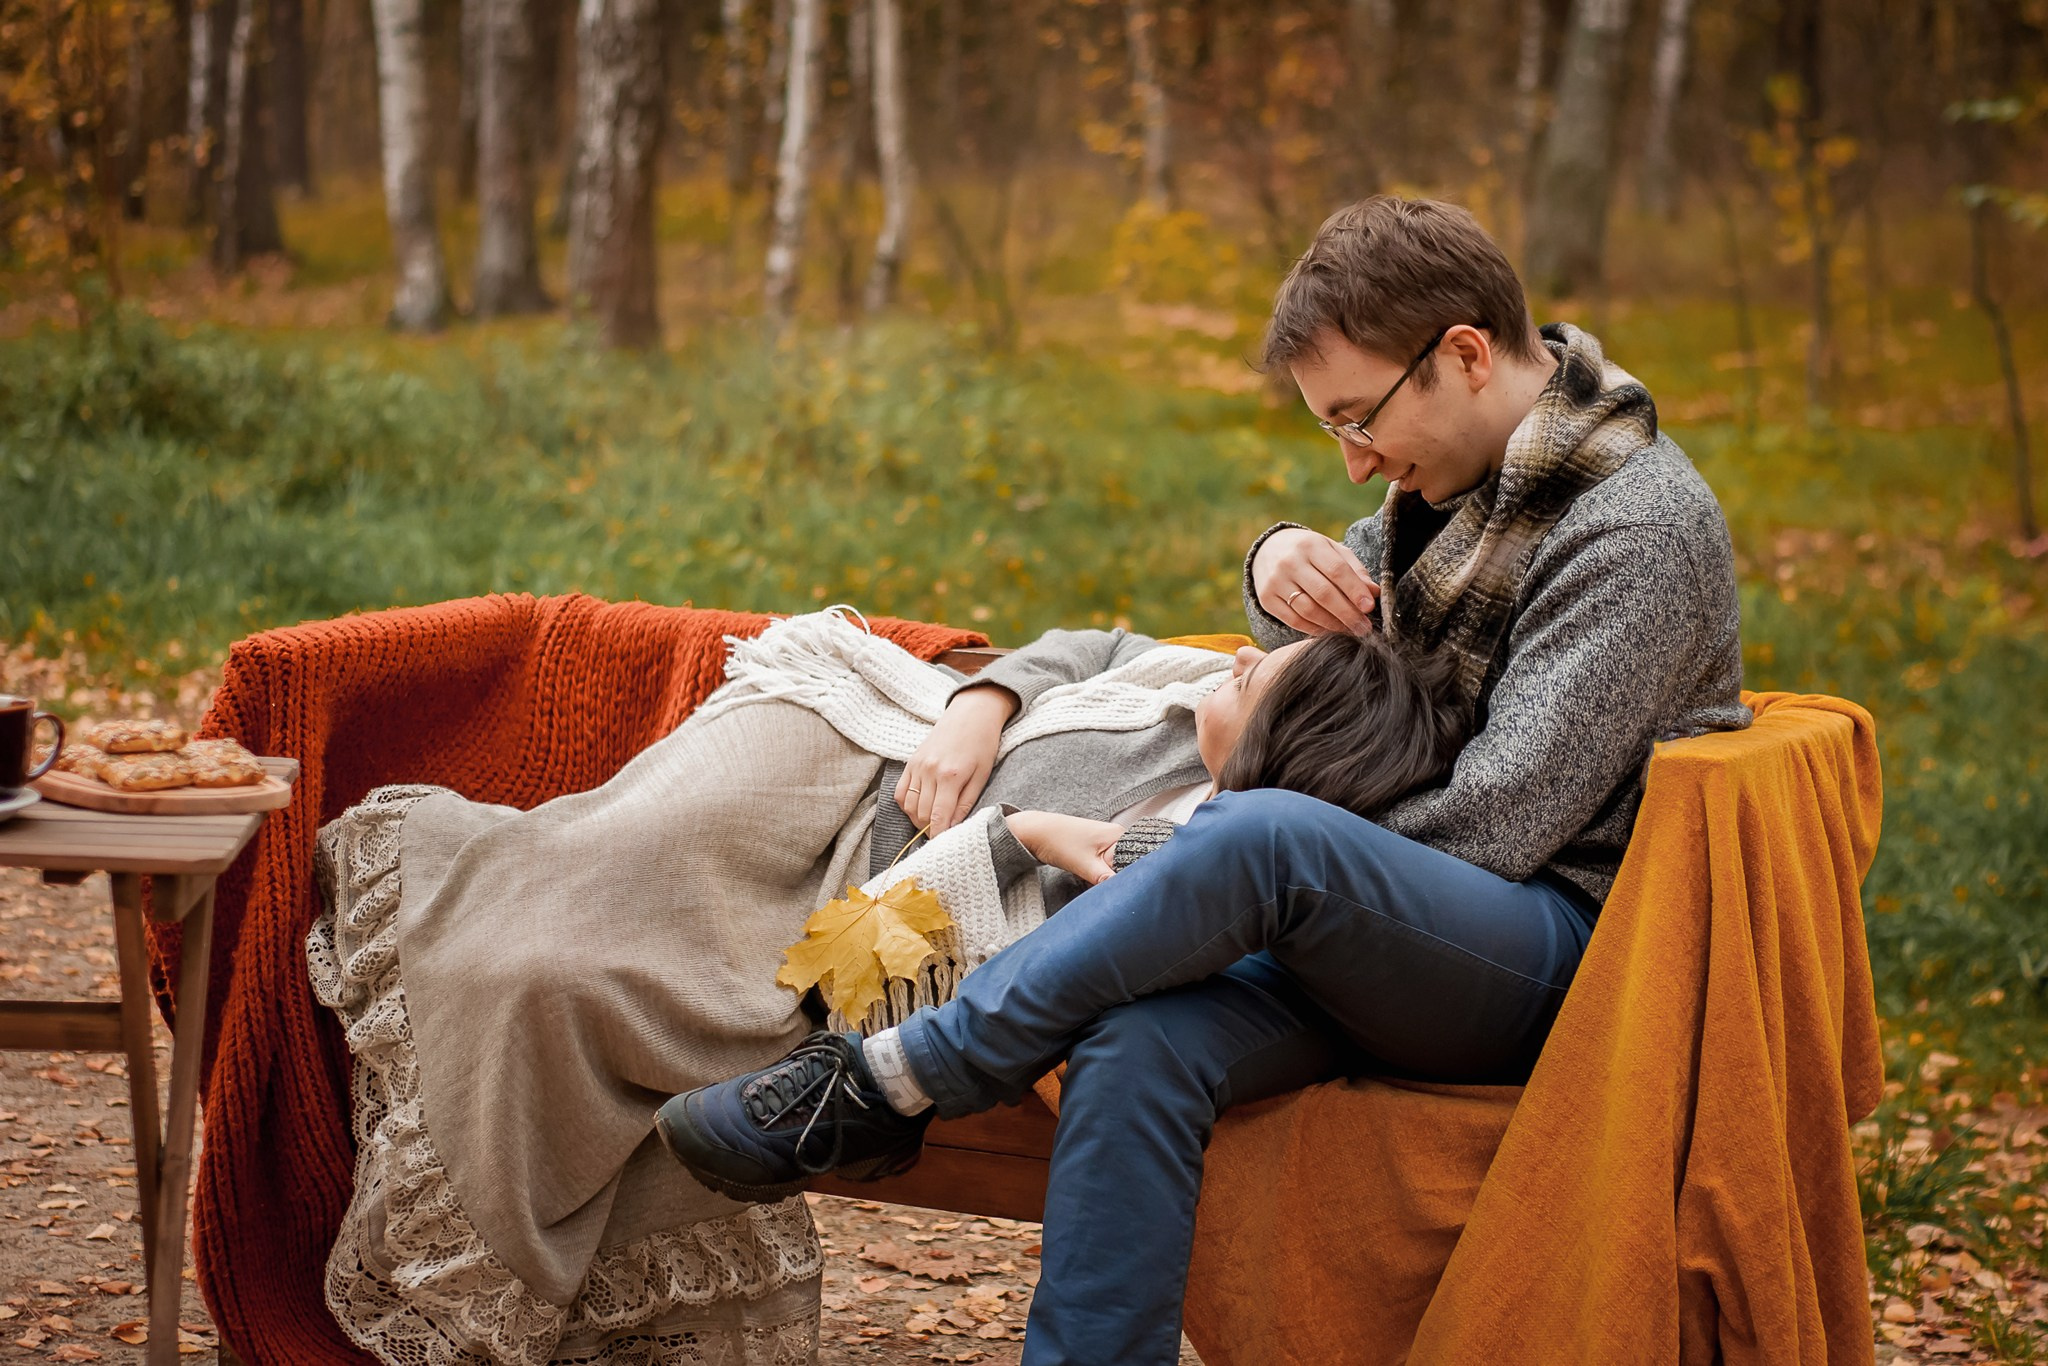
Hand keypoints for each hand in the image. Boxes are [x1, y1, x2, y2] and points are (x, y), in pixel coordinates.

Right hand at [897, 685, 1016, 833]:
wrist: (971, 713)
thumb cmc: (983, 744)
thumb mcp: (982, 775)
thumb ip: (967, 803)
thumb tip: (954, 827)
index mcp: (951, 776)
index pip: (938, 817)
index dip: (939, 835)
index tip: (943, 846)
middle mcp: (930, 771)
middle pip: (922, 815)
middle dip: (930, 829)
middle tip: (941, 834)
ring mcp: (917, 766)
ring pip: (909, 806)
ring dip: (918, 820)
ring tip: (932, 822)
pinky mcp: (910, 762)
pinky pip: (900, 792)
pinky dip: (907, 805)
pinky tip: (919, 808)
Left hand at [1004, 810, 1124, 885]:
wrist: (1035, 832)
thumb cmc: (1058, 842)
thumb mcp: (1084, 865)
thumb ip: (1106, 880)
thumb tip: (1122, 893)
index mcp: (1119, 835)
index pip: (1138, 862)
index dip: (1132, 879)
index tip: (1125, 893)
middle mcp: (1118, 836)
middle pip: (1129, 865)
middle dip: (1121, 880)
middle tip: (1109, 891)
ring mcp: (1108, 842)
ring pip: (1117, 867)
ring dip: (1110, 879)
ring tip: (1097, 884)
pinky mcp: (1098, 849)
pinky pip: (1108, 866)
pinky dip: (1102, 875)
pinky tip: (1093, 880)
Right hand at [1251, 527, 1378, 633]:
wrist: (1268, 549)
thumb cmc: (1309, 552)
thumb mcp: (1332, 551)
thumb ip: (1354, 570)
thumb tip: (1374, 592)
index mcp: (1310, 545)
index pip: (1336, 570)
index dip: (1355, 591)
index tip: (1369, 607)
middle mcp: (1290, 562)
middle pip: (1323, 593)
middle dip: (1347, 613)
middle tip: (1364, 628)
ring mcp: (1275, 581)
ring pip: (1308, 610)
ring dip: (1332, 625)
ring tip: (1349, 631)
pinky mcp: (1266, 599)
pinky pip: (1294, 620)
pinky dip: (1314, 629)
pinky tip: (1329, 631)